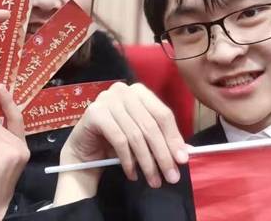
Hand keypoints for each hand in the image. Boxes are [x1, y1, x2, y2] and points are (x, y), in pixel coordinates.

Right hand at [54, 82, 188, 205]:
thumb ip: (162, 140)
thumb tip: (185, 153)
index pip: (162, 114)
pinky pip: (119, 140)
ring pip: (136, 135)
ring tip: (153, 180)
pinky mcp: (95, 113)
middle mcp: (123, 90)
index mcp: (139, 92)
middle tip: (171, 176)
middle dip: (162, 154)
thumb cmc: (116, 141)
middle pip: (150, 125)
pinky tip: (132, 174)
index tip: (182, 160)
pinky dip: (128, 160)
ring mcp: (107, 99)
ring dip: (147, 162)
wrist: (84, 150)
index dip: (174, 138)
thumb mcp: (143, 139)